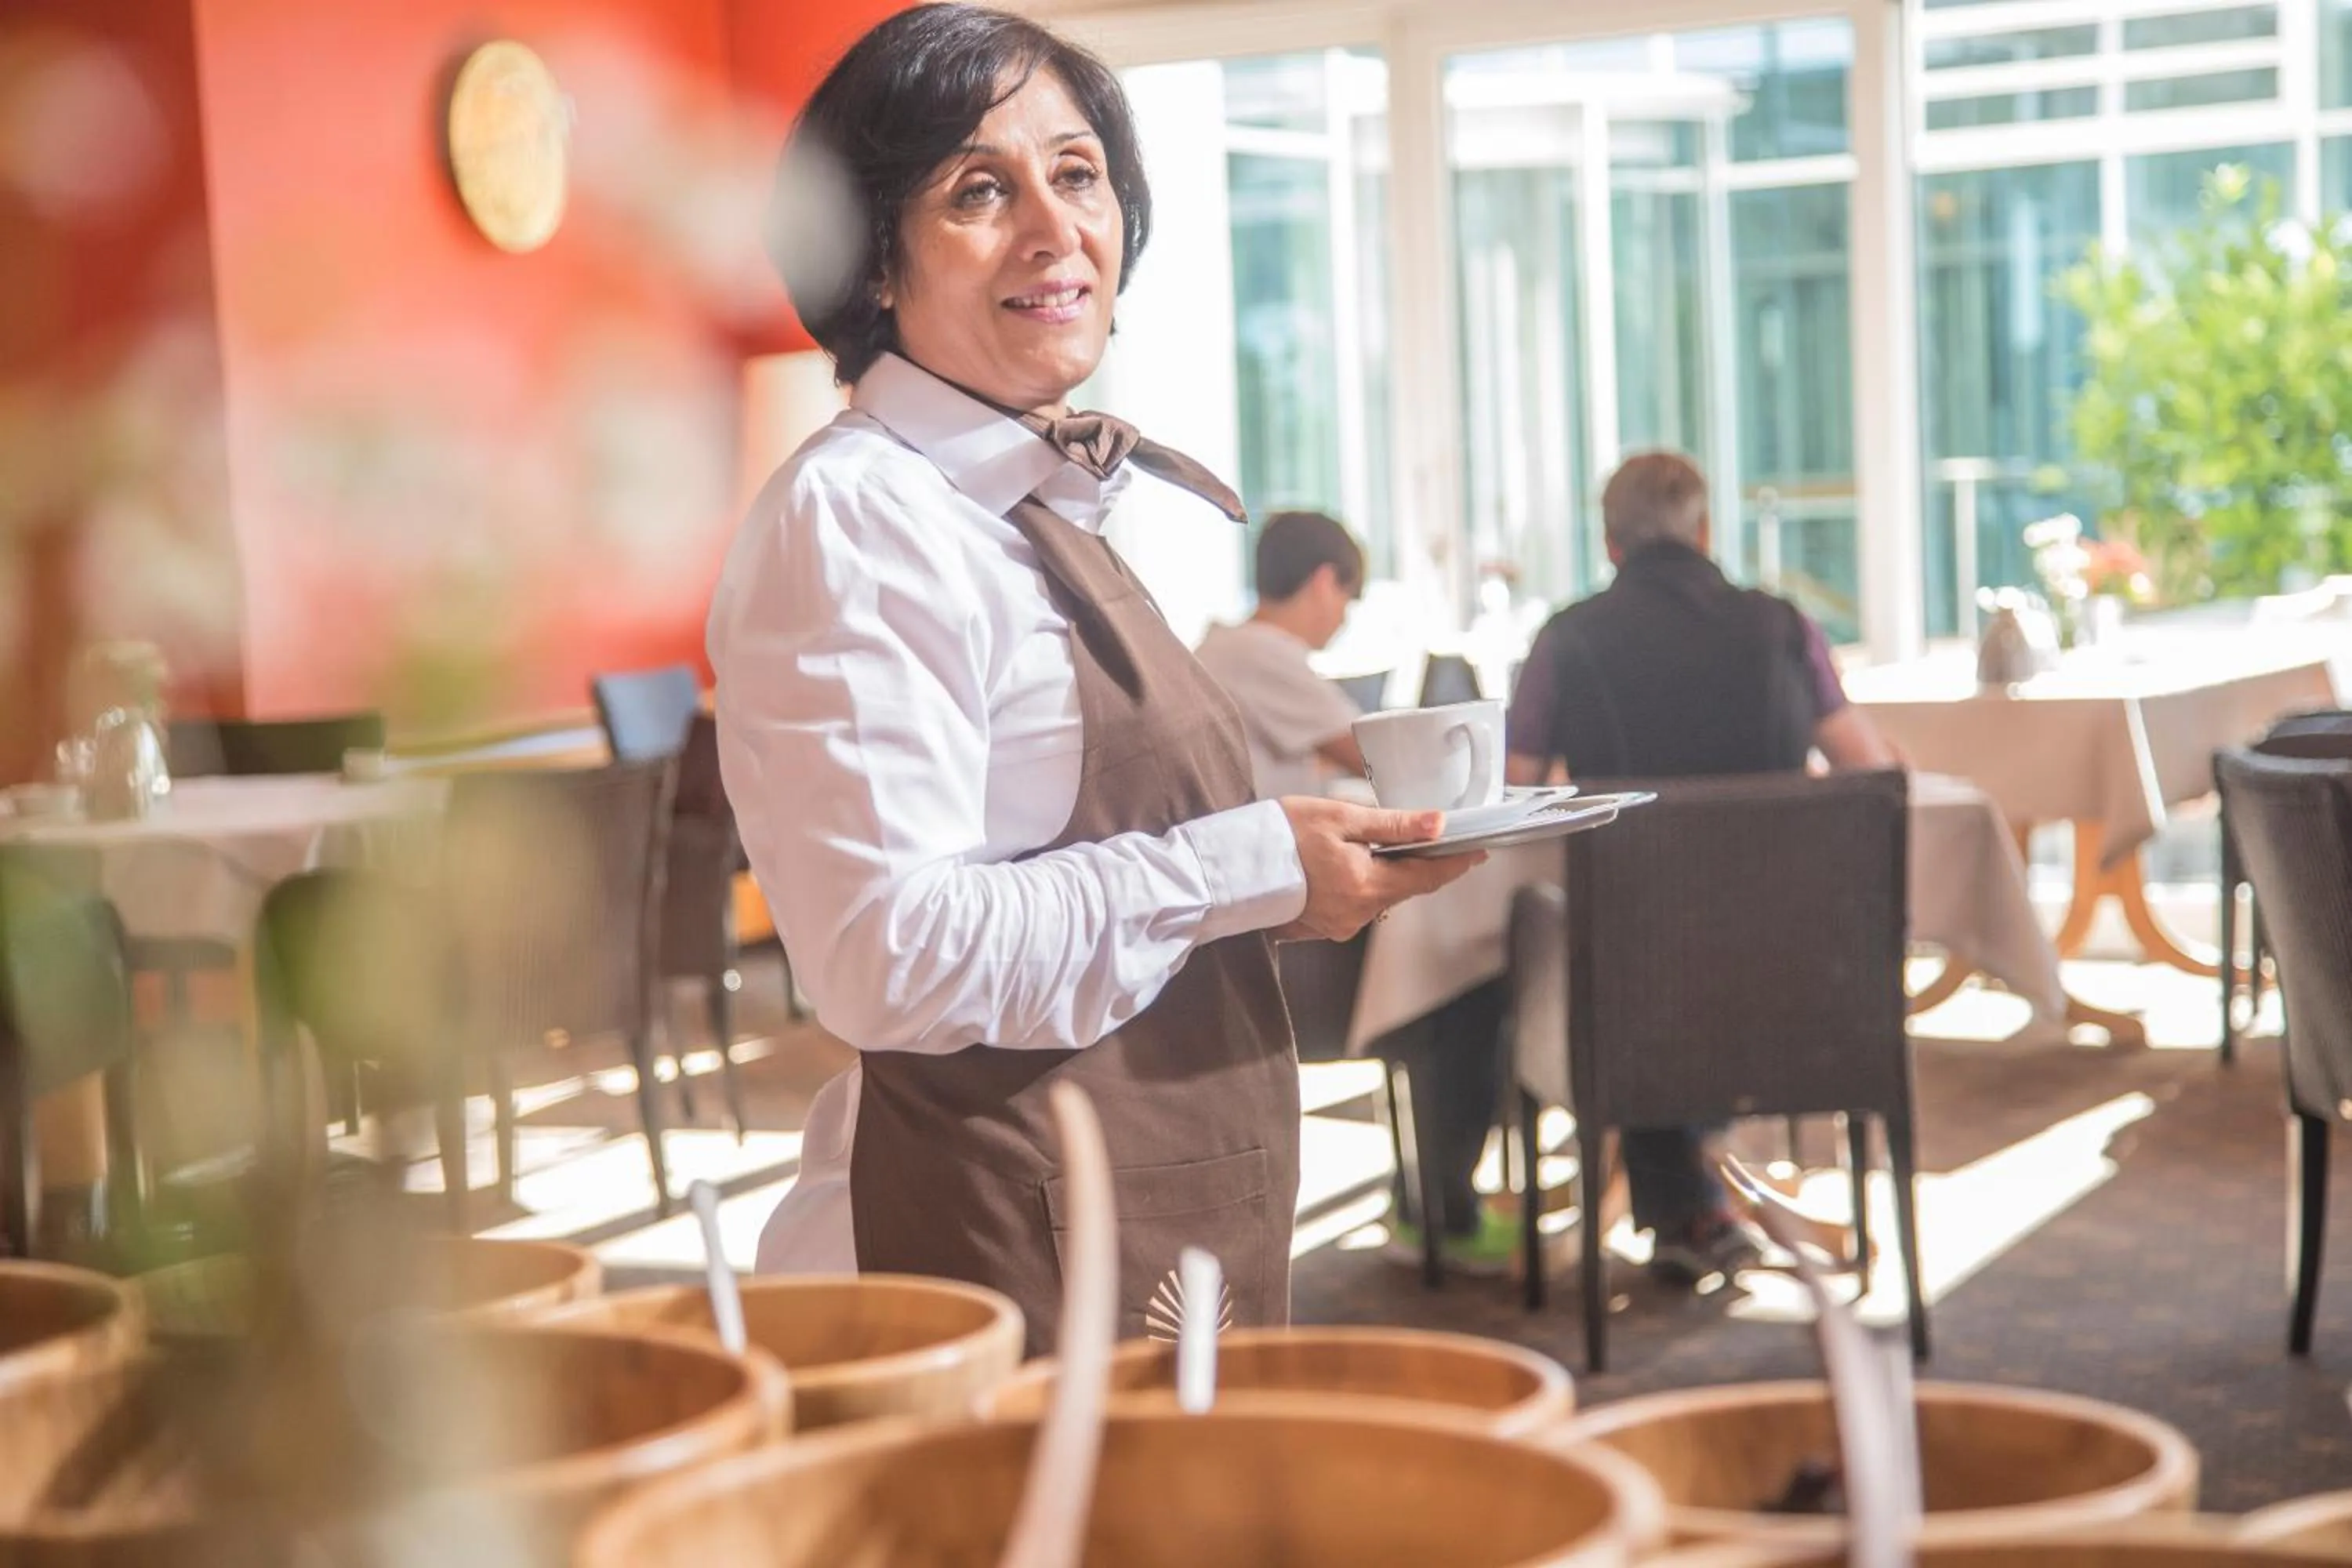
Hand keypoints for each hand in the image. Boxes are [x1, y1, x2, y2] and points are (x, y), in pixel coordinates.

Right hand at [1269, 797, 1484, 942]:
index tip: (1479, 851)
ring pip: (1379, 896)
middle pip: (1404, 888)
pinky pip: (1355, 904)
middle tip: (1436, 839)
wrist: (1230, 867)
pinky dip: (1361, 883)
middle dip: (1421, 864)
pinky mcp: (1321, 927)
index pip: (1427, 878)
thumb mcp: (1341, 818)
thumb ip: (1393, 824)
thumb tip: (1439, 823)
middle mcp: (1358, 914)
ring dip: (1386, 873)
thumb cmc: (1281, 835)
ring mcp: (1339, 925)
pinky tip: (1348, 863)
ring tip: (1381, 844)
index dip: (1456, 864)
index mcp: (1368, 886)